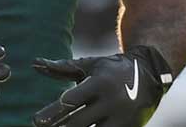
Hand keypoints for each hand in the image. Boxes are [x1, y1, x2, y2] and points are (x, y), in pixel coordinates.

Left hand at [32, 46, 173, 126]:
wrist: (150, 75)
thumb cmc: (111, 69)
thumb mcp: (89, 65)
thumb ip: (62, 68)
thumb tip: (35, 64)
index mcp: (100, 83)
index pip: (74, 99)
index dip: (56, 110)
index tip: (37, 120)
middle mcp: (111, 102)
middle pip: (79, 122)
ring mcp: (121, 119)